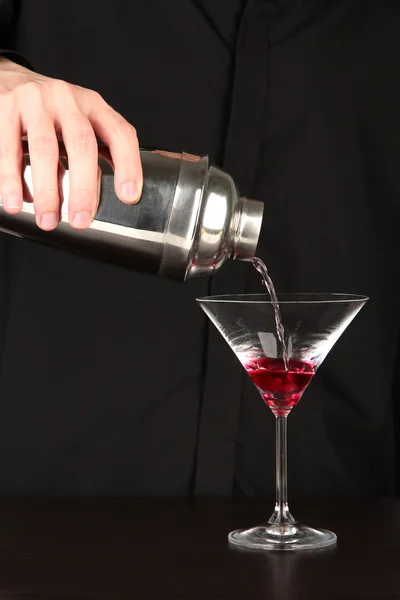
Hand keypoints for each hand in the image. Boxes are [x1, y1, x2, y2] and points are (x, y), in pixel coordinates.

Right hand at [0, 58, 142, 229]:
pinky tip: (15, 201)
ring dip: (47, 192)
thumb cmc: (48, 111)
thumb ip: (89, 155)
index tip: (128, 196)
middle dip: (83, 189)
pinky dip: (11, 179)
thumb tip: (91, 202)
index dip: (128, 165)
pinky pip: (9, 148)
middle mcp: (67, 98)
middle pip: (82, 145)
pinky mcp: (6, 106)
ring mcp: (35, 100)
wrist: (6, 77)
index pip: (119, 133)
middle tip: (81, 221)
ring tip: (48, 220)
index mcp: (93, 105)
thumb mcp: (75, 125)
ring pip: (44, 149)